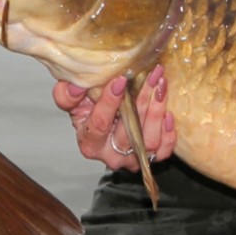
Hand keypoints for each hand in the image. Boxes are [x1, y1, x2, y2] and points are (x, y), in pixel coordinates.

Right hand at [51, 64, 176, 171]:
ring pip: (149, 142)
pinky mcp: (151, 158)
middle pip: (129, 132)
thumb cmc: (89, 111)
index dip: (110, 102)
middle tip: (151, 75)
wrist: (107, 124)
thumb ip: (66, 95)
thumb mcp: (72, 102)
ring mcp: (132, 159)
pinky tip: (168, 112)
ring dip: (157, 111)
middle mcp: (111, 155)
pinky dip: (168, 132)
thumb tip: (76, 87)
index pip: (100, 123)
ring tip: (161, 85)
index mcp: (90, 142)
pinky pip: (163, 151)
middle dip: (142, 100)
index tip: (121, 79)